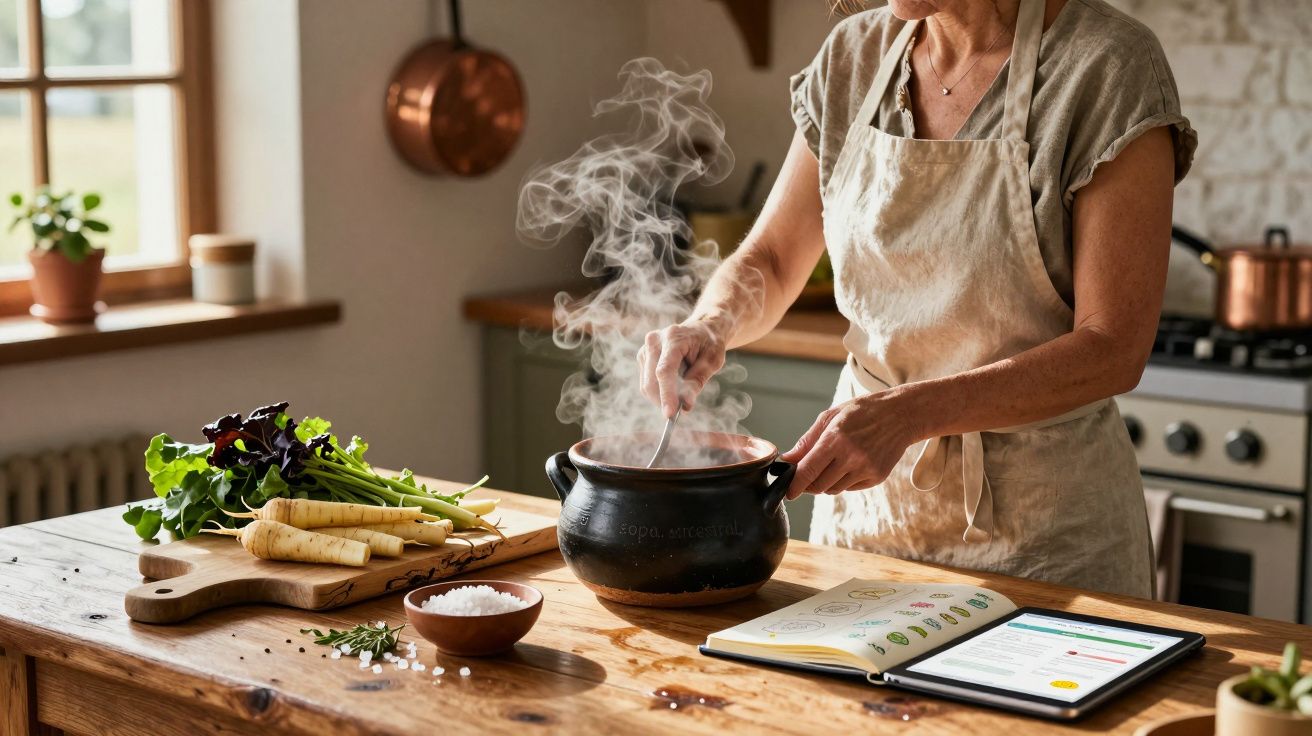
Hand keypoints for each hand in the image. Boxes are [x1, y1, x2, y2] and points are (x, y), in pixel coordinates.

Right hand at [637, 319, 728, 417]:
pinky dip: (660, 392)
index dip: (666, 394)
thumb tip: (686, 406)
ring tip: (683, 388)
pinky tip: (675, 384)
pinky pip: (647, 384)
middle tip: (682, 410)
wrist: (701, 329)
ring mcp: (645, 349)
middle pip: (651, 381)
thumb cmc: (709, 344)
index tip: (670, 415)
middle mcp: (654, 341)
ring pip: (647, 386)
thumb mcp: (712, 361)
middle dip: (665, 400)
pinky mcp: (642, 358)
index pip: (664, 370)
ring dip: (663, 397)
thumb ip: (697, 381)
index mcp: (673, 338)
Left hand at [779, 392, 922, 499]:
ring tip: (832, 463)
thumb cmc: (862, 412)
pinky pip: (850, 488)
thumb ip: (807, 441)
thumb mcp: (831, 417)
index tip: (788, 492)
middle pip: (819, 485)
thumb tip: (788, 459)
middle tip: (807, 474)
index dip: (795, 485)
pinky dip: (844, 481)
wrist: (901, 415)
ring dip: (826, 482)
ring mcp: (866, 469)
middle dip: (808, 484)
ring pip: (833, 489)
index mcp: (836, 439)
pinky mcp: (877, 478)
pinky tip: (850, 464)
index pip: (808, 471)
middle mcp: (851, 457)